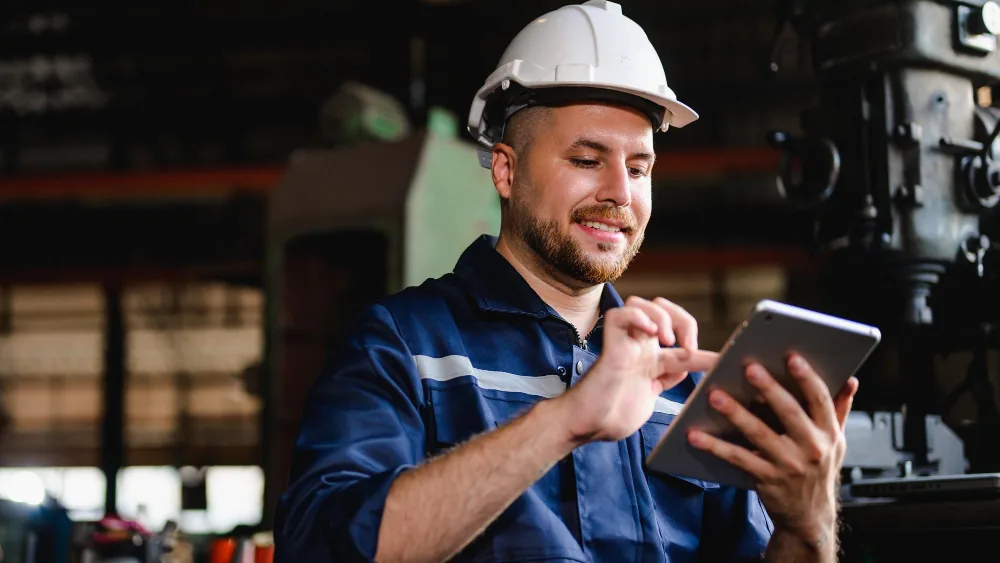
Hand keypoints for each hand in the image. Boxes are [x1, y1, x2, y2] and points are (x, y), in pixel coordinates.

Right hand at [557, 296, 716, 443]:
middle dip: (683, 320)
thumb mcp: (652, 399)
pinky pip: (619, 314)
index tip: (725, 363)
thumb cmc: (612, 418)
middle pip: (664, 309)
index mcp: (652, 362)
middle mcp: (640, 348)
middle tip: (687, 347)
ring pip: (642, 303)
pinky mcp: (610, 345)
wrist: (586, 427)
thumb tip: (689, 371)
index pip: (684, 347)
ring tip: (667, 340)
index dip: (707, 355)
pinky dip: (637, 316)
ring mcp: (625, 344)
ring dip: (662, 316)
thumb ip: (668, 382)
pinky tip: (650, 332)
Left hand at [687, 354, 858, 548]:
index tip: (792, 357)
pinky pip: (738, 458)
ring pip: (759, 434)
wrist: (810, 515)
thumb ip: (838, 409)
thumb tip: (851, 379)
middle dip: (770, 388)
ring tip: (715, 396)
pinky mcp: (767, 478)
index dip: (807, 377)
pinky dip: (715, 446)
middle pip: (789, 412)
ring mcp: (789, 465)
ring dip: (736, 414)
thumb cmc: (819, 469)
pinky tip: (696, 434)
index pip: (820, 399)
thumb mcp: (835, 441)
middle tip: (749, 367)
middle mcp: (813, 448)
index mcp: (829, 433)